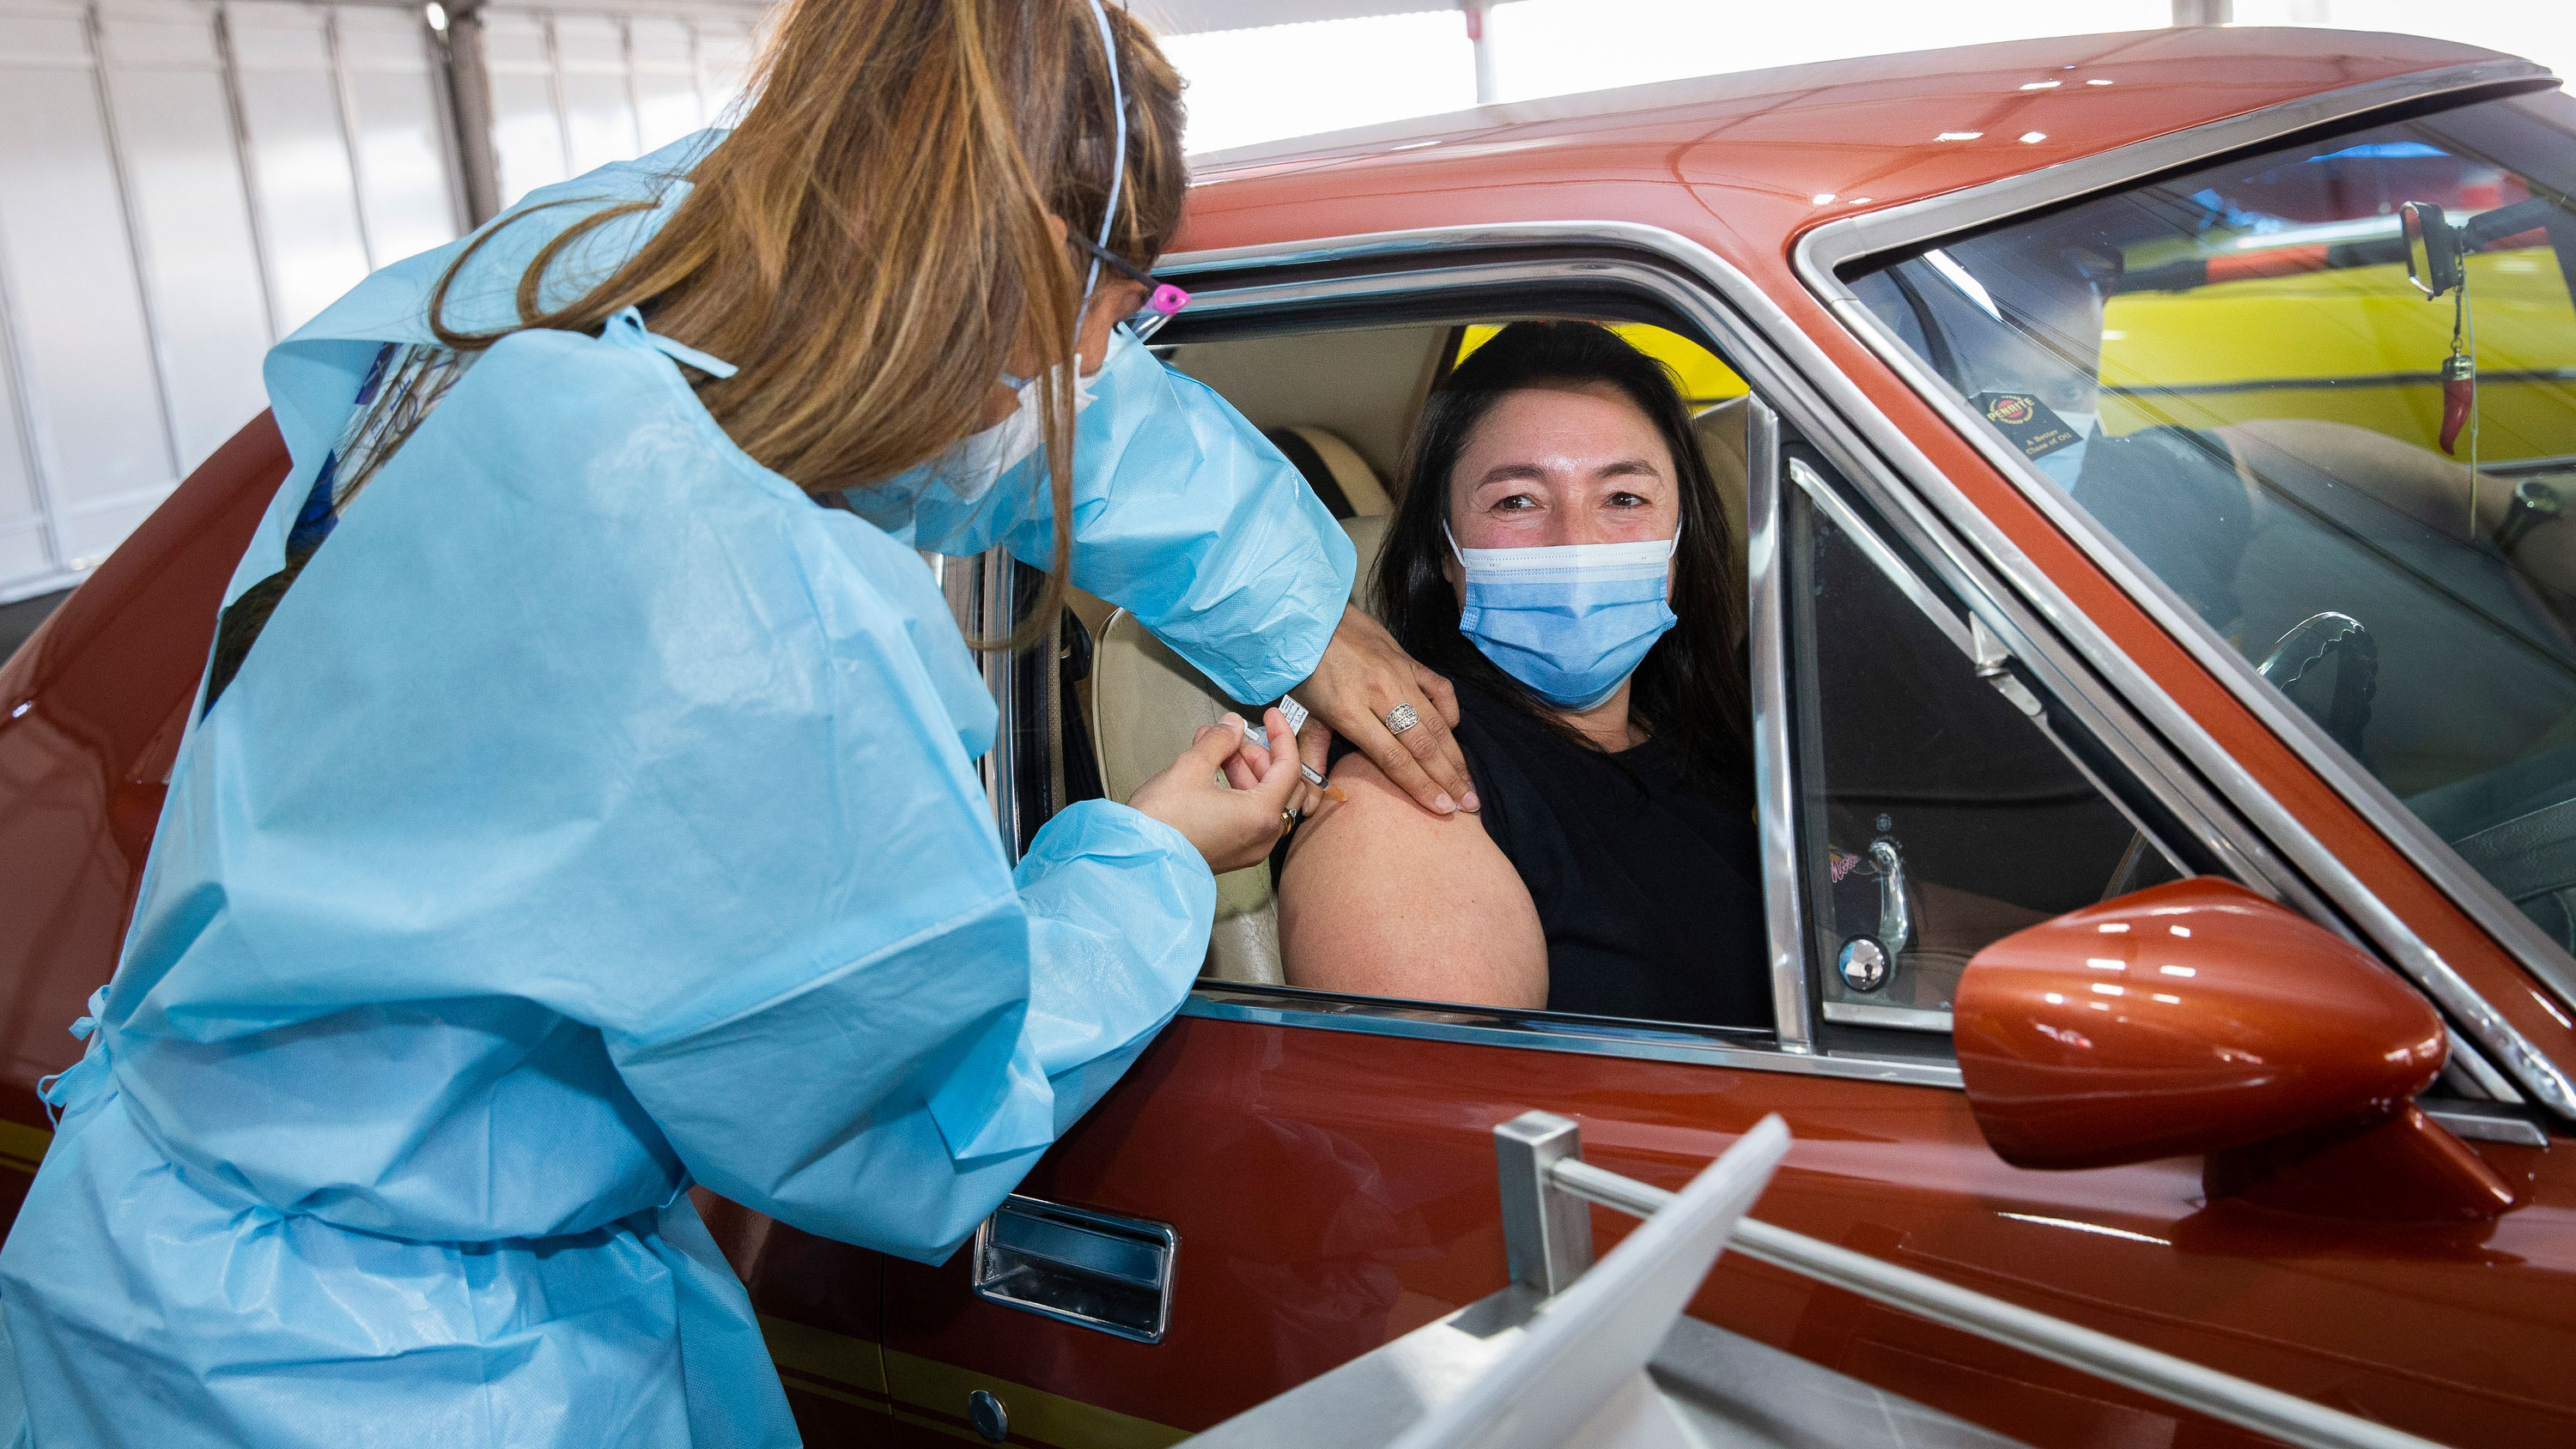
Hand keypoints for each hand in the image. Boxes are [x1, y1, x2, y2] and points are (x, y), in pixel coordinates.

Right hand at [1128, 709, 1304, 874]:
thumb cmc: (1162, 823)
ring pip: (1262, 800)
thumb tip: (1233, 727)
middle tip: (1235, 737)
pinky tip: (1211, 771)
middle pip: (1279, 785)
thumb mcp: (1192, 766)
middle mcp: (1262, 837)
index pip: (1288, 767)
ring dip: (1243, 770)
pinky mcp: (1231, 852)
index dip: (1281, 735)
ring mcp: (1247, 848)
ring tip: (1215, 748)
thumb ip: (1220, 740)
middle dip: (1259, 755)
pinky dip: (1236, 790)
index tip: (1272, 717)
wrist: (1135, 858)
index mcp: (1261, 816)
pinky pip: (1246, 815)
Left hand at [1294, 605, 1474, 815]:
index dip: (1421, 786)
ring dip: (1455, 755)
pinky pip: (1439, 687)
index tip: (1444, 809)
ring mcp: (1398, 675)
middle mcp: (1379, 695)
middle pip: (1422, 745)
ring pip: (1435, 721)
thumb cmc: (1301, 670)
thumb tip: (1308, 805)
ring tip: (1469, 781)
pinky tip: (1453, 730)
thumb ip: (1310, 758)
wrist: (1309, 617)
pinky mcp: (1408, 659)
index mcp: (1349, 712)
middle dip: (1448, 779)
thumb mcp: (1299, 715)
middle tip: (1470, 804)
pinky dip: (1450, 711)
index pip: (1394, 759)